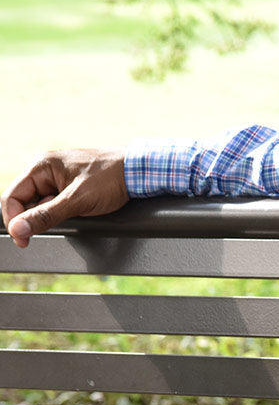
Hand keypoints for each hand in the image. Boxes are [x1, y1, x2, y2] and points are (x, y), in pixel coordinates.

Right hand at [1, 148, 128, 246]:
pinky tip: (77, 210)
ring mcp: (58, 177)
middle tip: (55, 224)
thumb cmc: (112, 177)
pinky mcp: (69, 186)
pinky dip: (61, 211)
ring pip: (40, 204)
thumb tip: (18, 229)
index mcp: (42, 165)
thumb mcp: (78, 200)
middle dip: (35, 218)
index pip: (11, 197)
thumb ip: (46, 215)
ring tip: (74, 211)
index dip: (14, 220)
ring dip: (51, 215)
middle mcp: (47, 169)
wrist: (139, 171)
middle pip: (24, 202)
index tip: (23, 239)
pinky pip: (55, 203)